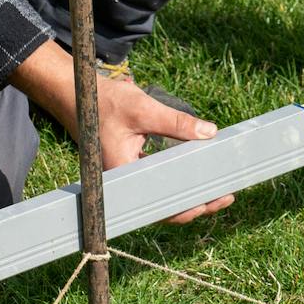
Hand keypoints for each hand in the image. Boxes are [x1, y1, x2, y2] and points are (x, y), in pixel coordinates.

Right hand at [12, 42, 230, 224]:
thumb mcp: (144, 109)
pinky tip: (197, 173)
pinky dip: (177, 178)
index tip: (211, 203)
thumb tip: (210, 133)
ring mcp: (127, 174)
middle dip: (196, 204)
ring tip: (218, 190)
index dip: (186, 209)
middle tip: (226, 197)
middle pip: (164, 204)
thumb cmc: (104, 102)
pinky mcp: (130, 165)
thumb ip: (176, 123)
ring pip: (161, 193)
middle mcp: (123, 180)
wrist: (77, 94)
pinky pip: (157, 179)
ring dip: (188, 192)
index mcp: (122, 173)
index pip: (158, 204)